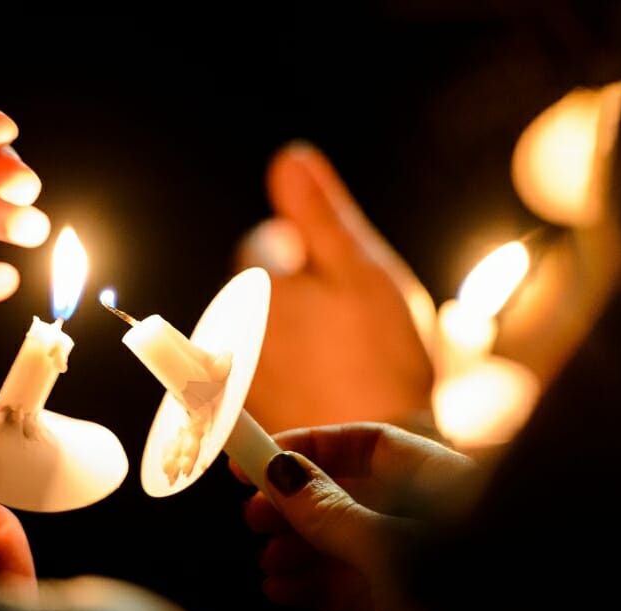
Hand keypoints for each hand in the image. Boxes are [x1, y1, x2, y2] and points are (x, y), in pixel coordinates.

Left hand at [236, 142, 435, 432]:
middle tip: (344, 321)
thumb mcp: (359, 267)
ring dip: (293, 332)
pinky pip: (266, 370)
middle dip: (295, 293)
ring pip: (262, 329)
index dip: (306, 254)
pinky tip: (327, 381)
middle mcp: (235, 325)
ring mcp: (239, 368)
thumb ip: (318, 213)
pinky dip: (291, 370)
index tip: (339, 281)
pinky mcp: (252, 405)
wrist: (384, 442)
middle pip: (259, 289)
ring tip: (340, 355)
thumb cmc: (381, 352)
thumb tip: (288, 158)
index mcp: (259, 284)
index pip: (264, 244)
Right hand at [238, 423, 547, 610]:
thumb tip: (283, 473)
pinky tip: (281, 590)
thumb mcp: (386, 552)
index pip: (368, 443)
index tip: (260, 454)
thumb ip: (330, 512)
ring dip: (298, 549)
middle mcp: (428, 521)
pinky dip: (313, 586)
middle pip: (349, 495)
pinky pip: (349, 587)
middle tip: (254, 513)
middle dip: (296, 504)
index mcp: (440, 485)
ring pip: (344, 544)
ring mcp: (416, 568)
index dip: (312, 445)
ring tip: (267, 560)